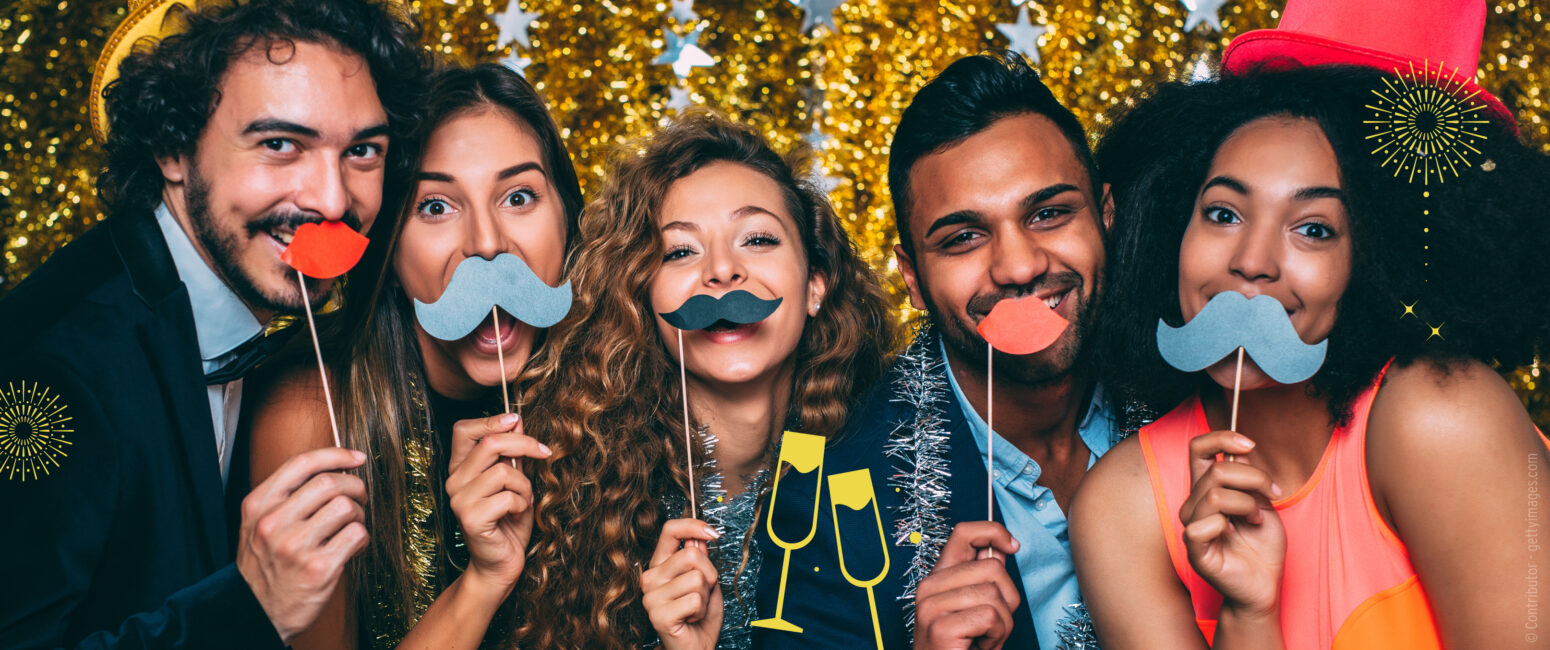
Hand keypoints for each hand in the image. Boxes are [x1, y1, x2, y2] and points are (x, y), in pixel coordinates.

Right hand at [237, 447, 369, 642]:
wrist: (255, 611)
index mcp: (258, 506)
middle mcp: (273, 523)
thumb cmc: (264, 564)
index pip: (302, 464)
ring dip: (358, 514)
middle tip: (360, 496)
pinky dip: (361, 538)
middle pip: (330, 482)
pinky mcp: (318, 568)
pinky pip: (357, 535)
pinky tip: (350, 547)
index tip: (356, 458)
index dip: (336, 455)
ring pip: (346, 507)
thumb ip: (285, 496)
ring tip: (350, 526)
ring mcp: (295, 546)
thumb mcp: (257, 524)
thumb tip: (334, 468)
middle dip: (354, 486)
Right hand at [446, 413, 551, 593]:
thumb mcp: (514, 482)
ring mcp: (459, 500)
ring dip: (524, 485)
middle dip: (524, 445)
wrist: (500, 564)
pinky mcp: (470, 518)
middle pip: (489, 443)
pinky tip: (517, 514)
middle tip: (544, 453)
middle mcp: (454, 481)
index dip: (491, 420)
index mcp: (460, 469)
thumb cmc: (508, 523)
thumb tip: (516, 422)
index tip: (517, 421)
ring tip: (524, 499)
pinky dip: (521, 503)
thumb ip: (512, 455)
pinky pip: (507, 497)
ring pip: (502, 472)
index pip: (463, 430)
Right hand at [641, 518, 723, 649]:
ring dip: (705, 595)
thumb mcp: (705, 580)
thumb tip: (700, 537)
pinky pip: (695, 600)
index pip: (670, 530)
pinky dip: (701, 610)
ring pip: (696, 578)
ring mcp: (651, 596)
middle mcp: (650, 577)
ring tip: (696, 607)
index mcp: (659, 564)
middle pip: (691, 555)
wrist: (695, 646)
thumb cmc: (699, 615)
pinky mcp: (658, 615)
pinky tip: (691, 618)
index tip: (712, 533)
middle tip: (703, 592)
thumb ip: (700, 558)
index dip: (693, 526)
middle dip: (709, 574)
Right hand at [914, 521, 1021, 649]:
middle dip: (1008, 600)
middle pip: (992, 568)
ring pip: (995, 595)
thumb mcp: (973, 608)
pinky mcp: (940, 626)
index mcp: (938, 578)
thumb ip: (982, 579)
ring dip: (1003, 625)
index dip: (993, 532)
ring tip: (986, 639)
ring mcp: (931, 606)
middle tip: (994, 625)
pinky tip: (981, 647)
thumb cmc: (961, 648)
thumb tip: (1001, 550)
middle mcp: (929, 586)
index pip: (964, 533)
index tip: (1013, 546)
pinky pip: (990, 617)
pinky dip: (996, 637)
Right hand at [1180, 430, 1285, 617]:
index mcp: (1207, 488)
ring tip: (1257, 519)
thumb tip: (1242, 451)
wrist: (1265, 583)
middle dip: (1254, 478)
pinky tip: (1238, 534)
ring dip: (1247, 504)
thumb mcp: (1263, 502)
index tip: (1249, 445)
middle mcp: (1195, 504)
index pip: (1198, 449)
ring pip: (1215, 495)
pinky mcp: (1195, 550)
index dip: (1221, 438)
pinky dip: (1227, 524)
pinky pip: (1201, 526)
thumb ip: (1249, 478)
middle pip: (1217, 471)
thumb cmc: (1262, 545)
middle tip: (1272, 495)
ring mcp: (1193, 526)